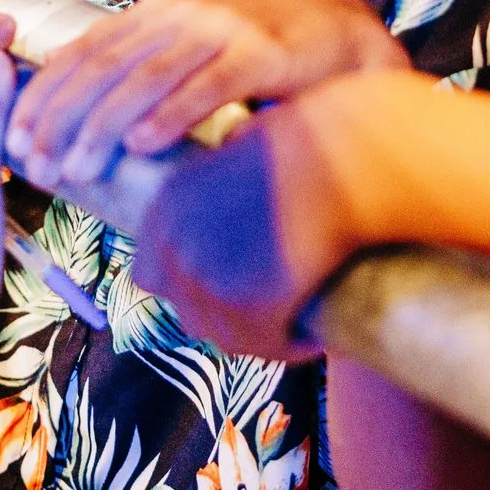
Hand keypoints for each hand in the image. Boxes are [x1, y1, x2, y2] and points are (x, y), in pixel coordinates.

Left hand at [7, 0, 408, 191]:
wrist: (342, 32)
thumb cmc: (256, 58)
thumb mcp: (188, 59)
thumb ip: (141, 80)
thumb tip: (75, 129)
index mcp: (153, 16)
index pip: (80, 53)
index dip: (42, 96)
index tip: (11, 140)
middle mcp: (179, 15)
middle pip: (102, 66)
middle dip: (61, 117)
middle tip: (34, 164)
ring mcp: (220, 30)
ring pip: (146, 76)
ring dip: (103, 123)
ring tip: (77, 165)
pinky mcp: (261, 53)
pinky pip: (206, 85)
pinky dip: (170, 114)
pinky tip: (142, 144)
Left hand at [132, 114, 338, 361]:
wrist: (338, 162)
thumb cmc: (304, 142)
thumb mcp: (243, 143)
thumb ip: (224, 162)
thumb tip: (231, 148)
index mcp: (167, 205)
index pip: (150, 275)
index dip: (187, 288)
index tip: (224, 289)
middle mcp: (175, 243)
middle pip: (185, 312)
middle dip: (220, 316)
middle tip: (262, 313)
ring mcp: (207, 278)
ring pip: (224, 337)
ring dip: (256, 337)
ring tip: (289, 330)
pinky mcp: (249, 305)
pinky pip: (266, 346)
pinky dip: (289, 346)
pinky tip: (311, 339)